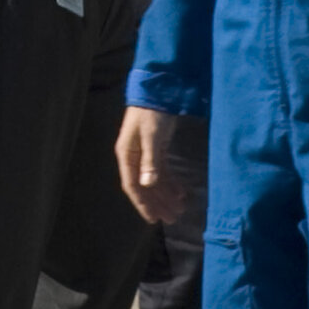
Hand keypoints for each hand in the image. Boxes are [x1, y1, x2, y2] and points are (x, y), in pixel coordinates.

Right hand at [116, 103, 189, 222]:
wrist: (157, 88)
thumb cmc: (152, 112)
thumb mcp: (152, 136)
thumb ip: (151, 160)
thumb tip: (148, 185)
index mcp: (127, 155)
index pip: (133, 186)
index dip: (143, 204)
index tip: (154, 220)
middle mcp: (134, 156)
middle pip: (145, 186)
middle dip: (158, 203)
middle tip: (172, 218)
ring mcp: (144, 152)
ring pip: (154, 180)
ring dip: (166, 195)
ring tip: (180, 208)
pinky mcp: (156, 147)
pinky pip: (161, 170)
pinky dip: (170, 181)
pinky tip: (181, 191)